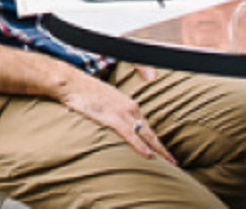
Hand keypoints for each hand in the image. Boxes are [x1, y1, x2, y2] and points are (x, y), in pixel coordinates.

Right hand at [59, 77, 176, 163]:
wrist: (71, 83)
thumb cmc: (84, 90)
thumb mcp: (104, 97)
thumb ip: (113, 108)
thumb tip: (114, 119)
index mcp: (128, 102)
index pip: (145, 123)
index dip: (155, 137)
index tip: (162, 148)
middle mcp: (130, 107)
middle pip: (150, 131)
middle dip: (162, 147)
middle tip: (173, 161)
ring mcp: (122, 113)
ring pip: (145, 134)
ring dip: (158, 149)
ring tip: (168, 162)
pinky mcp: (112, 118)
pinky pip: (131, 135)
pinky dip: (141, 145)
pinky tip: (149, 155)